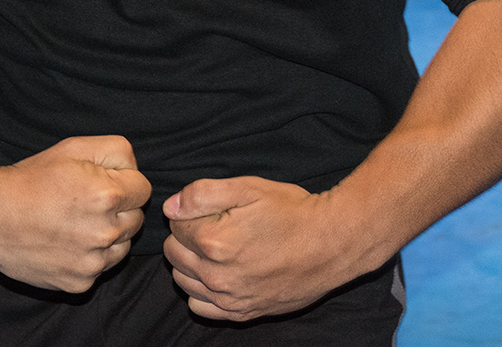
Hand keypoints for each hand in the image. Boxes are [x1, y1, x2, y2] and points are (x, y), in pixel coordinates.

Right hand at [0, 135, 150, 293]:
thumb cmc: (33, 177)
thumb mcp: (75, 146)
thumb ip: (117, 151)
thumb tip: (135, 170)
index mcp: (108, 195)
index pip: (144, 189)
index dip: (124, 181)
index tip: (101, 181)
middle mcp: (105, 233)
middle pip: (136, 219)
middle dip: (120, 208)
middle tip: (88, 201)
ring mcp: (92, 263)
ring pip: (122, 246)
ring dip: (109, 234)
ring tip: (77, 221)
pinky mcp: (79, 284)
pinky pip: (101, 268)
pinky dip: (91, 256)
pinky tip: (67, 241)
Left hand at [163, 177, 362, 321]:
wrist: (330, 245)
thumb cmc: (291, 212)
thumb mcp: (247, 188)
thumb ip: (202, 194)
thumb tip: (171, 207)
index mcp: (213, 241)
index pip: (174, 224)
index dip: (190, 210)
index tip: (212, 207)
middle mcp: (216, 276)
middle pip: (173, 252)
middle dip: (186, 235)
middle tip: (213, 223)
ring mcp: (229, 299)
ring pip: (183, 279)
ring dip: (190, 261)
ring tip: (216, 246)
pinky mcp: (242, 314)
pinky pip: (199, 306)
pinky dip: (200, 290)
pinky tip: (217, 273)